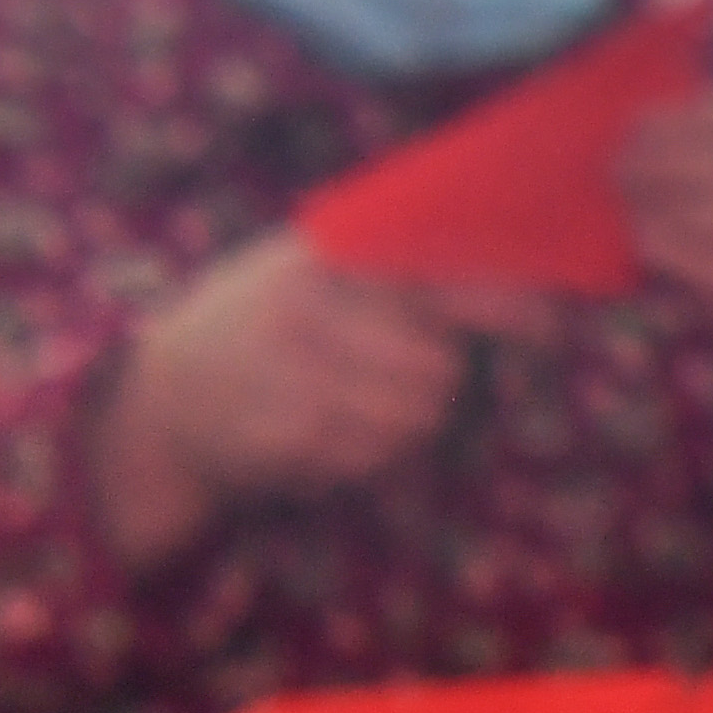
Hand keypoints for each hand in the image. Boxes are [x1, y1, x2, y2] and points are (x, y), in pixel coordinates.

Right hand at [91, 230, 539, 565]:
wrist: (162, 392)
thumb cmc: (264, 322)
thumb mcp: (318, 270)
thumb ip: (407, 270)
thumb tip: (533, 288)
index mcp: (327, 255)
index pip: (443, 275)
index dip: (509, 305)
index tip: (549, 326)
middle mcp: (311, 304)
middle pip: (441, 367)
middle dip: (435, 381)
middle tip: (387, 375)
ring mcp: (292, 370)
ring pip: (415, 417)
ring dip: (402, 425)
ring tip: (350, 405)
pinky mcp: (283, 432)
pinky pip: (372, 457)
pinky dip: (362, 455)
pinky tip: (319, 432)